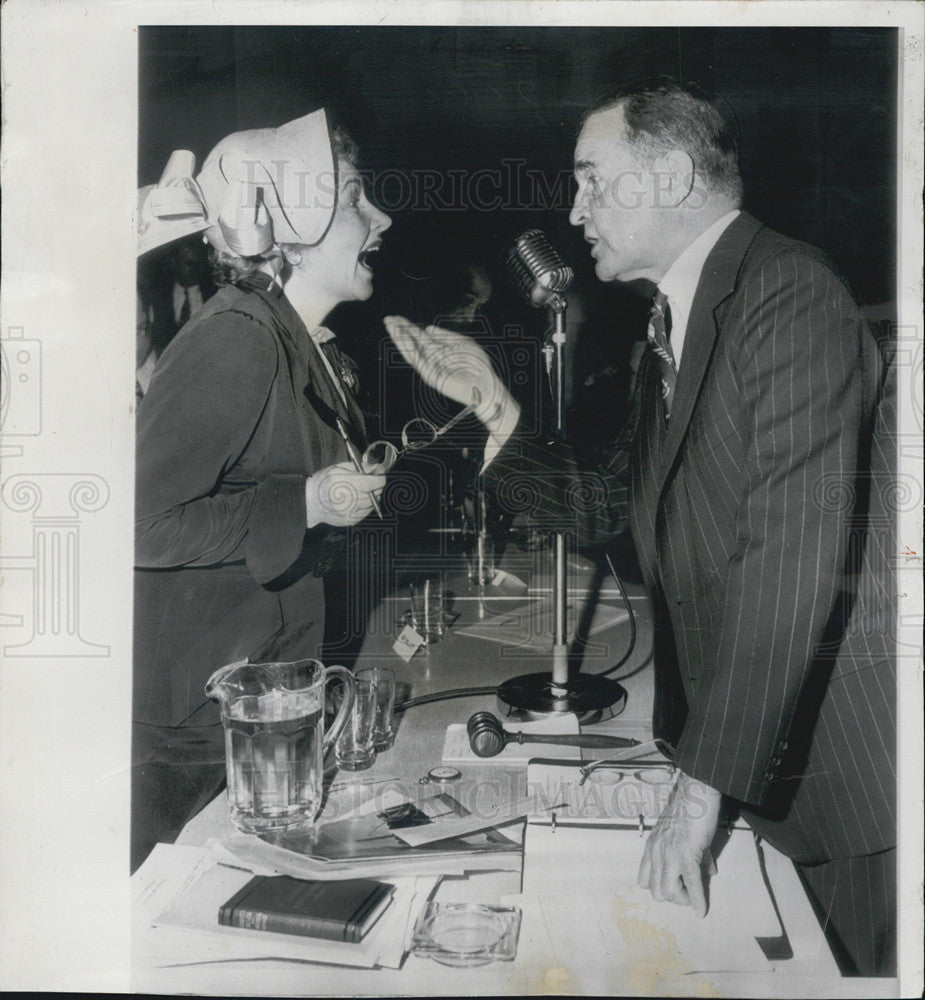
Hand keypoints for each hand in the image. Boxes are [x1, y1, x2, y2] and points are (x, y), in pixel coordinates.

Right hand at [305, 462, 385, 527]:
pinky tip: (355, 500)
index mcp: (344, 482)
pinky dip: (365, 505)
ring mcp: (350, 512)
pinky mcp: (350, 520)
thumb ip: (359, 467)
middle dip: (374, 486)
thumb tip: (376, 468)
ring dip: (371, 496)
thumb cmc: (323, 483)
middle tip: (368, 482)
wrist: (310, 502)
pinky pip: (367, 512)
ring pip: (373, 503)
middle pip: (375, 493)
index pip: (373, 482)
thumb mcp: (338, 468)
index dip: (379, 478)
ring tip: (359, 491)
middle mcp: (347, 499)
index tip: (379, 476)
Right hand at [383, 315, 516, 435]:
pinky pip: (417, 361)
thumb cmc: (476, 365)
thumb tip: (428, 328)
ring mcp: (430, 367)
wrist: (484, 384)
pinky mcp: (431, 376)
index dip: (407, 327)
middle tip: (387, 319)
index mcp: (437, 349)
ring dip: (400, 339)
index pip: (418, 336)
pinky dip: (409, 350)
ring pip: (410, 351)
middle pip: (411, 342)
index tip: (396, 318)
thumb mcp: (462, 343)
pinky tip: (403, 339)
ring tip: (391, 327)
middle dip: (399, 331)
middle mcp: (431, 358)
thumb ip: (445, 336)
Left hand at [637, 771, 721, 916]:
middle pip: (655, 890)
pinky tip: (702, 910)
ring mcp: (670, 854)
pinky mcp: (687, 853)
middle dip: (672, 897)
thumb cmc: (689, 808)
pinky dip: (697, 900)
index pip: (645, 879)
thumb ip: (693, 854)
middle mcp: (656, 852)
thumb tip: (708, 872)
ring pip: (667, 892)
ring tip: (693, 897)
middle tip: (687, 893)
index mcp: (653, 846)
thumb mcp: (682, 833)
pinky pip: (691, 884)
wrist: (696, 791)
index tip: (676, 888)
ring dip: (682, 900)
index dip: (660, 887)